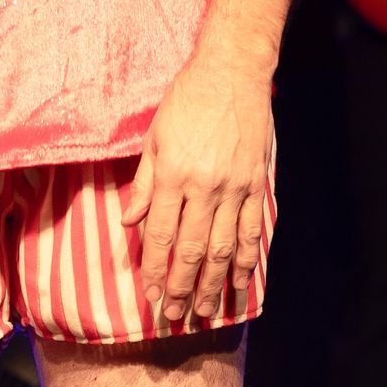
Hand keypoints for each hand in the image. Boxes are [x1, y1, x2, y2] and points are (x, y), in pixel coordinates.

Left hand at [119, 59, 271, 331]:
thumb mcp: (154, 136)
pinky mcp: (257, 183)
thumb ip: (143, 183)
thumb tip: (129, 222)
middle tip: (175, 315)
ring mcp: (234, 187)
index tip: (150, 296)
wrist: (233, 71)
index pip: (160, 235)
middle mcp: (204, 186)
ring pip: (222, 247)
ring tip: (204, 310)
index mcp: (173, 174)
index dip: (154, 270)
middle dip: (180, 287)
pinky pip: (251, 230)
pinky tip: (240, 281)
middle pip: (191, 249)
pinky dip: (246, 259)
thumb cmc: (187, 100)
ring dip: (212, 283)